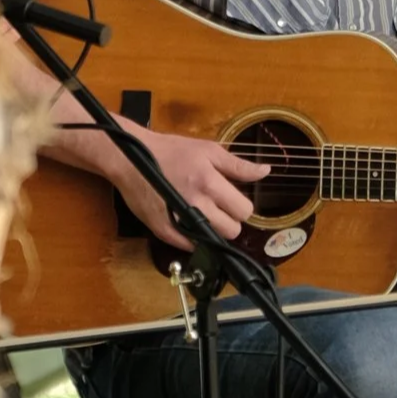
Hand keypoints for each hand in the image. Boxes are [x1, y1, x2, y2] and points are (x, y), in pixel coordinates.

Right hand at [112, 131, 270, 248]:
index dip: (241, 206)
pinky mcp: (164, 231)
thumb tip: (265, 171)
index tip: (232, 200)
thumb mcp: (208, 150)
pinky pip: (191, 247)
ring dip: (213, 231)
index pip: (244, 210)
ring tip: (203, 215)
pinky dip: (194, 239)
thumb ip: (238, 165)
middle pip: (232, 231)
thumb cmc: (171, 151)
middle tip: (218, 209)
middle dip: (230, 221)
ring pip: (214, 241)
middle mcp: (196, 204)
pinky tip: (189, 223)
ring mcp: (179, 221)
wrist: (130, 159)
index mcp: (210, 182)